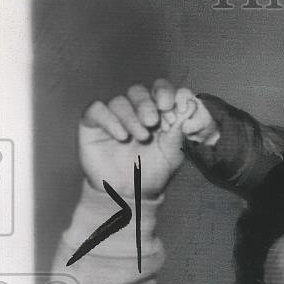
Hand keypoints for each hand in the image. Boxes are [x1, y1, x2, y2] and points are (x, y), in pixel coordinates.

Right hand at [78, 80, 215, 198]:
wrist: (130, 194)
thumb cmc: (153, 171)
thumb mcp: (174, 151)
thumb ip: (181, 128)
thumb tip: (191, 104)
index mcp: (156, 112)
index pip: (159, 89)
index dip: (165, 93)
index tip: (171, 106)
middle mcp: (133, 111)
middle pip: (138, 91)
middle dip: (147, 104)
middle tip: (153, 122)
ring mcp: (112, 116)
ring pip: (119, 101)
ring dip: (131, 117)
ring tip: (141, 136)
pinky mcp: (92, 124)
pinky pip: (97, 109)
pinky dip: (110, 120)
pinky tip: (121, 136)